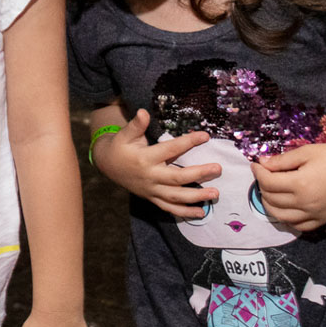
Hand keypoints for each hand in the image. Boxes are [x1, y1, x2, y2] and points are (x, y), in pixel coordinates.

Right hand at [93, 110, 220, 219]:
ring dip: (196, 197)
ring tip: (214, 193)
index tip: (205, 136)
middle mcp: (150, 176)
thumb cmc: (120, 146)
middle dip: (199, 174)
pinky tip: (201, 214)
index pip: (170, 149)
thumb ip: (136, 124)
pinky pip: (169, 208)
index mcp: (145, 158)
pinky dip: (185, 213)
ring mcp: (151, 190)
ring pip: (176, 197)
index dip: (188, 142)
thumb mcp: (125, 134)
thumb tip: (143, 112)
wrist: (107, 165)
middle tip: (217, 168)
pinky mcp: (152, 198)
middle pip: (177, 178)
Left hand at [252, 140, 325, 231]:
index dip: (258, 172)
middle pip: (271, 199)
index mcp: (301, 184)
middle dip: (262, 187)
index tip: (256, 164)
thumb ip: (282, 160)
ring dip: (270, 204)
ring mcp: (315, 214)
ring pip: (281, 216)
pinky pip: (298, 226)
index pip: (268, 183)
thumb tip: (262, 163)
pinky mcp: (323, 220)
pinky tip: (285, 207)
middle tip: (264, 175)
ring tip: (270, 191)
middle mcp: (306, 203)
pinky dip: (286, 218)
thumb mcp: (307, 152)